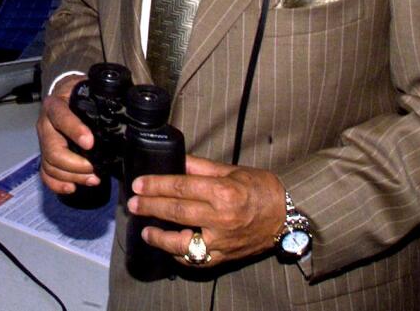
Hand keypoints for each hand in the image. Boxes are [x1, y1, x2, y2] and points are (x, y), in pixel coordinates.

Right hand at [36, 74, 99, 194]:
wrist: (62, 95)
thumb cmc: (78, 93)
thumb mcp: (87, 88)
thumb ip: (102, 96)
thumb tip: (130, 103)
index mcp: (55, 105)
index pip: (60, 117)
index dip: (74, 130)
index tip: (90, 143)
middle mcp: (45, 124)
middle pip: (52, 150)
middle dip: (75, 164)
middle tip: (94, 168)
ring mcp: (43, 142)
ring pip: (50, 165)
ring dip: (72, 176)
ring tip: (93, 179)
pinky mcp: (44, 155)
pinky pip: (45, 174)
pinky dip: (57, 184)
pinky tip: (72, 187)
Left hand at [127, 156, 286, 266]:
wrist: (287, 215)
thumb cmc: (261, 189)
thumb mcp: (231, 170)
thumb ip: (200, 167)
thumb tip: (176, 161)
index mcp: (223, 192)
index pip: (180, 187)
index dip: (156, 185)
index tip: (138, 184)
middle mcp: (221, 218)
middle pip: (176, 212)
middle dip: (150, 207)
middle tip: (132, 204)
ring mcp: (222, 241)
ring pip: (183, 243)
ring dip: (160, 237)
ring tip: (146, 230)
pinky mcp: (225, 256)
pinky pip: (196, 260)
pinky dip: (179, 254)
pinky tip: (169, 246)